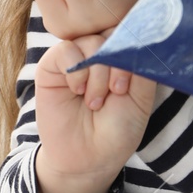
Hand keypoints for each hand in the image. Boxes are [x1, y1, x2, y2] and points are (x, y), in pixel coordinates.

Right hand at [32, 32, 158, 190]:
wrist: (89, 160)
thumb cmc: (116, 131)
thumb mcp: (140, 98)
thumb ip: (140, 66)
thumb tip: (138, 37)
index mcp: (120, 58)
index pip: (128, 32)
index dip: (130, 50)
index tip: (129, 83)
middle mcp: (97, 54)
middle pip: (110, 33)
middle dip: (116, 64)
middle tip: (116, 92)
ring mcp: (74, 58)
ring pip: (90, 42)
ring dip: (98, 74)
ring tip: (95, 101)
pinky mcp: (51, 66)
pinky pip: (66, 50)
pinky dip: (76, 71)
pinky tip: (78, 92)